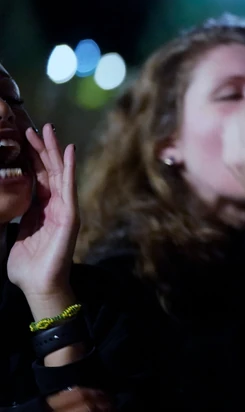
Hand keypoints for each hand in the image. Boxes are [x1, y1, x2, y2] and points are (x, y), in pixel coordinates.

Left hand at [7, 125, 77, 301]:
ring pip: (60, 174)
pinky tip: (70, 152)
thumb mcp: (14, 233)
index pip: (37, 176)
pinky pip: (70, 189)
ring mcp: (65, 210)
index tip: (22, 136)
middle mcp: (55, 206)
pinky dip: (71, 169)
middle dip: (42, 147)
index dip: (31, 156)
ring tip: (49, 130)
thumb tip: (4, 198)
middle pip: (49, 170)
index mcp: (40, 208)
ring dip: (54, 151)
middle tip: (35, 125)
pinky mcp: (70, 217)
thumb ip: (14, 215)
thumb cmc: (27, 266)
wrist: (39, 286)